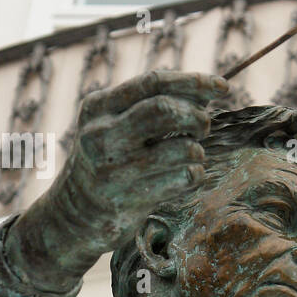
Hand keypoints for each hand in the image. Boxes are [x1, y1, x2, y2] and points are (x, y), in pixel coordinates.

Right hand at [6, 70, 230, 292]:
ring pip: (180, 148)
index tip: (223, 86)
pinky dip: (195, 175)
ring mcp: (113, 168)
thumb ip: (150, 107)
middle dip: (195, 116)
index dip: (193, 81)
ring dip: (198, 150)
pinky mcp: (128, 199)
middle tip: (203, 127)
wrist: (73, 215)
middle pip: (164, 109)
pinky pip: (181, 179)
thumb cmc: (108, 163)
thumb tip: (205, 92)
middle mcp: (101, 134)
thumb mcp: (115, 127)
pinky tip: (190, 175)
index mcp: (99, 107)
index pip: (153, 82)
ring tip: (194, 155)